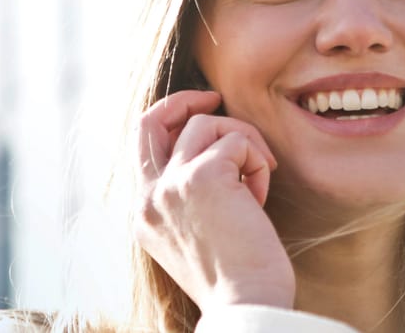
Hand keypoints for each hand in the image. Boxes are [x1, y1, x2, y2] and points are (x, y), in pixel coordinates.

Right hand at [132, 90, 295, 310]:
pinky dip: (257, 161)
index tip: (203, 118)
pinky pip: (238, 141)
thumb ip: (190, 199)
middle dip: (184, 100)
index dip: (172, 123)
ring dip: (243, 143)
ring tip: (258, 180)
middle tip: (215, 98)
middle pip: (151, 120)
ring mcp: (171, 185)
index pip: (143, 148)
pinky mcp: (203, 177)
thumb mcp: (197, 237)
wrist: (246, 306)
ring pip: (207, 125)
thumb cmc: (237, 280)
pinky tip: (261, 197)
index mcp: (143, 215)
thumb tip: (216, 155)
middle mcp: (148, 198)